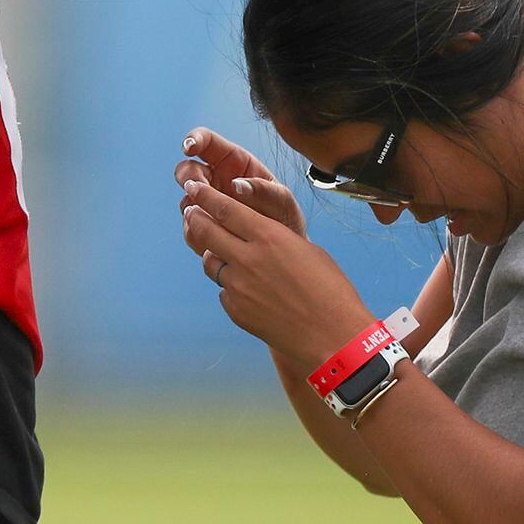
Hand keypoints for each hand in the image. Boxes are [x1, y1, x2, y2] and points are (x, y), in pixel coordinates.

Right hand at [173, 128, 302, 235]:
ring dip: (193, 209)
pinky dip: (196, 232)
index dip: (194, 139)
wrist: (283, 252)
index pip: (207, 142)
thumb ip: (264, 190)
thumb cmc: (284, 217)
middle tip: (198, 190)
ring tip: (214, 221)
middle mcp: (216, 180)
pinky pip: (190, 227)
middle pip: (187, 169)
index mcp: (235, 162)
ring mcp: (208, 204)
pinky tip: (214, 238)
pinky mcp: (204, 227)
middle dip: (188, 177)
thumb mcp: (282, 201)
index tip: (189, 148)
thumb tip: (238, 184)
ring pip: (186, 200)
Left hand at [180, 175, 372, 369]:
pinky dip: (230, 286)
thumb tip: (254, 234)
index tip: (193, 188)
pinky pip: (224, 291)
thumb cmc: (329, 289)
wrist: (333, 336)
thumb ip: (273, 238)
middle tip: (190, 211)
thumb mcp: (304, 249)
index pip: (225, 209)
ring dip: (212, 253)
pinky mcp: (236, 311)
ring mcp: (238, 287)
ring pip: (210, 263)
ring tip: (221, 251)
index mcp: (268, 237)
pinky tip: (248, 289)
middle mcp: (247, 259)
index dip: (205, 196)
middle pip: (206, 231)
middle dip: (195, 218)